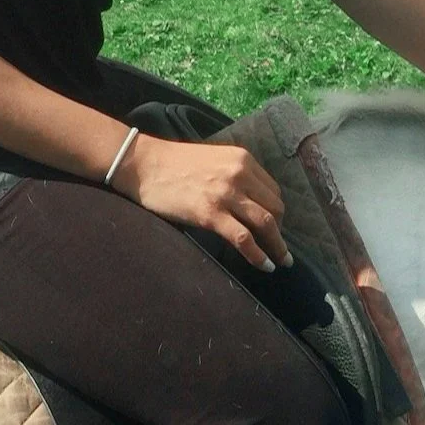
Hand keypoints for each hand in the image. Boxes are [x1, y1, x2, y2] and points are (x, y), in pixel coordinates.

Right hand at [110, 133, 292, 269]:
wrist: (144, 165)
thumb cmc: (174, 164)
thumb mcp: (214, 160)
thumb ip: (234, 175)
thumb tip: (249, 201)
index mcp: (242, 159)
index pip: (273, 190)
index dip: (277, 212)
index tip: (275, 227)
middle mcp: (239, 174)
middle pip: (275, 208)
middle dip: (280, 230)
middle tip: (278, 247)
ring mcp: (226, 194)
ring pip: (266, 224)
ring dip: (277, 246)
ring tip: (281, 261)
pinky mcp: (210, 214)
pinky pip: (244, 239)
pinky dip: (258, 255)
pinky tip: (265, 265)